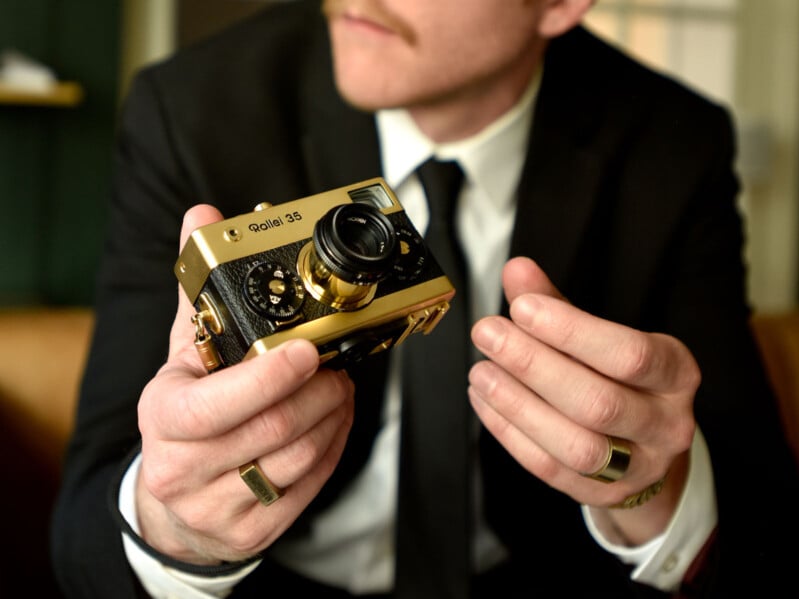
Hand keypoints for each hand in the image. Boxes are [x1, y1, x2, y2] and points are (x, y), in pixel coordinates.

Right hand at [135, 205, 354, 563]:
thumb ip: (198, 287)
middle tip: (335, 365)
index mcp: (165, 417)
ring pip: (298, 458)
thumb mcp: (183, 353)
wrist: (172, 501)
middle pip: (272, 430)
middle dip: (318, 392)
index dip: (266, 379)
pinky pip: (310, 486)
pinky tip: (334, 421)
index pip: (214, 407)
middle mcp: (184, 467)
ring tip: (338, 387)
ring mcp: (220, 505)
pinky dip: (334, 446)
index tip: (305, 350)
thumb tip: (203, 215)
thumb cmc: (185, 417)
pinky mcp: (253, 531)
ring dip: (333, 415)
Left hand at [469, 257, 699, 543]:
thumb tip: (516, 269)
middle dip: (534, 366)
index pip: (629, 354)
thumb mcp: (598, 337)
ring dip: (519, 406)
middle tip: (487, 333)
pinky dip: (511, 434)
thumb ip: (556, 304)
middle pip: (599, 402)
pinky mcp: (603, 495)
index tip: (522, 307)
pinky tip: (484, 401)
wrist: (645, 450)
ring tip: (480, 372)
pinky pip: (551, 469)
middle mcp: (666, 424)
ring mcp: (638, 467)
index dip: (572, 331)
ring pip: (577, 446)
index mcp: (675, 373)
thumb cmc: (617, 379)